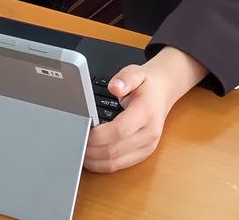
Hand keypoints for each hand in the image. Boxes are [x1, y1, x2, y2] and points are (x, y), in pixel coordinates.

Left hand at [84, 47, 207, 172]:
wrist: (163, 92)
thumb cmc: (147, 84)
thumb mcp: (136, 72)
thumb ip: (125, 78)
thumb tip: (115, 87)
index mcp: (146, 113)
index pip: (119, 131)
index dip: (98, 135)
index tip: (83, 130)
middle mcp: (149, 133)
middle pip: (115, 151)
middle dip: (91, 150)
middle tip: (75, 141)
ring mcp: (148, 147)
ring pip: (116, 163)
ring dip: (95, 161)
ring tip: (80, 151)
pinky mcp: (144, 154)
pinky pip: (121, 166)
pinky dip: (103, 165)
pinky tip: (91, 158)